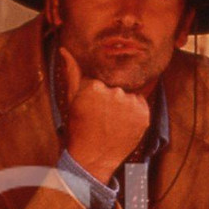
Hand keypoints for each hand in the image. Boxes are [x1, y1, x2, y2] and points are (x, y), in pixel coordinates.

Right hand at [60, 47, 149, 183]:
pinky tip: (123, 124)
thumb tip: (64, 50)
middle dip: (110, 98)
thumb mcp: (72, 99)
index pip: (101, 80)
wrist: (93, 158)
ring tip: (113, 122)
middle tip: (102, 117)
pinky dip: (135, 112)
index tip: (91, 108)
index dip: (96, 94)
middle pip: (116, 87)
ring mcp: (131, 105)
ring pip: (129, 95)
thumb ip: (72, 72)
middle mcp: (115, 92)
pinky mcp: (144, 116)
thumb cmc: (79, 127)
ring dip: (124, 105)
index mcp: (95, 86)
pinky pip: (140, 105)